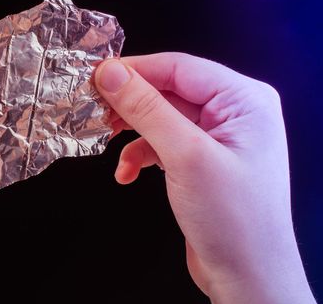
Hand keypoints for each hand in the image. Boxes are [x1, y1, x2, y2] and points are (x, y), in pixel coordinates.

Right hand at [95, 53, 314, 302]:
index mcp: (244, 99)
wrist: (247, 276)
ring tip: (108, 142)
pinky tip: (127, 172)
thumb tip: (111, 74)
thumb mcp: (185, 156)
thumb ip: (146, 109)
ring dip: (132, 133)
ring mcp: (218, 138)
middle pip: (168, 91)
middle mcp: (234, 113)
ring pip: (161, 117)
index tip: (96, 76)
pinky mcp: (202, 160)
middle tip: (96, 110)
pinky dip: (141, 155)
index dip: (135, 70)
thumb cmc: (236, 222)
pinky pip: (164, 143)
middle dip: (130, 104)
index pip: (179, 67)